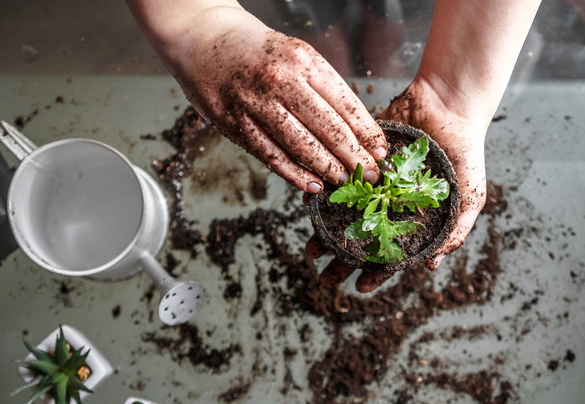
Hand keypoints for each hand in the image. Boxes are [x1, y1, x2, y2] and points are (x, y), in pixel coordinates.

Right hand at [144, 4, 386, 191]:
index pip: (346, 104)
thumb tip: (355, 129)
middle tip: (371, 175)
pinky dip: (295, 174)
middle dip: (355, 157)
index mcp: (304, 60)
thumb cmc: (256, 49)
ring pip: (302, 146)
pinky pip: (271, 156)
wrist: (203, 37)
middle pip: (329, 128)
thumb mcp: (296, 54)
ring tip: (347, 182)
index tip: (382, 152)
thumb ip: (321, 87)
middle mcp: (281, 81)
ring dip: (329, 169)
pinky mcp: (235, 124)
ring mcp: (256, 104)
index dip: (367, 133)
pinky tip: (313, 185)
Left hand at [306, 76, 486, 292]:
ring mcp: (373, 183)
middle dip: (342, 260)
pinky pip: (337, 179)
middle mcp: (389, 205)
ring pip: (344, 214)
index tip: (359, 287)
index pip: (392, 253)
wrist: (449, 104)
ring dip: (326, 233)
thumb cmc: (466, 151)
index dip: (376, 273)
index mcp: (413, 219)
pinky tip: (309, 207)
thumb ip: (457, 231)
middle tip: (324, 276)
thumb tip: (431, 265)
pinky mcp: (360, 159)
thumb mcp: (471, 196)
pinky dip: (322, 193)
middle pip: (362, 239)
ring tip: (310, 248)